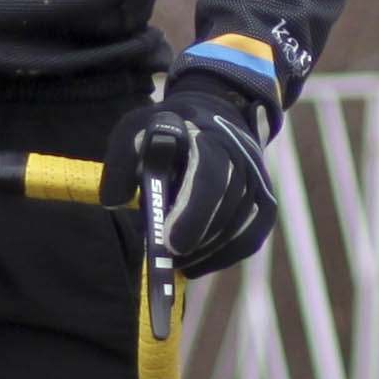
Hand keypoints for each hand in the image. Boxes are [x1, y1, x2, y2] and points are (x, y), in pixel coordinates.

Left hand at [105, 74, 281, 275]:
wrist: (214, 114)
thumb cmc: (166, 130)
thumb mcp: (134, 129)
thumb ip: (121, 162)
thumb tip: (115, 202)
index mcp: (206, 137)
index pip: (209, 174)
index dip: (193, 211)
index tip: (169, 242)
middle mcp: (240, 157)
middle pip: (228, 204)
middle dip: (198, 235)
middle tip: (170, 259)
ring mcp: (256, 179)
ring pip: (240, 225)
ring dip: (208, 250)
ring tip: (176, 261)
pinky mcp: (264, 200)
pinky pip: (251, 237)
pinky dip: (225, 256)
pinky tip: (196, 263)